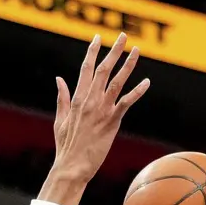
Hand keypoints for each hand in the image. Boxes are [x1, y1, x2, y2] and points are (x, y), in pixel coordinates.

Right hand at [52, 34, 148, 186]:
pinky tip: (146, 82)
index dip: (92, 52)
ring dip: (128, 64)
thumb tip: (59, 79)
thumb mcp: (59, 121)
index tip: (98, 38)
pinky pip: (126, 102)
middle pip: (103, 69)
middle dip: (113, 51)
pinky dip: (137, 91)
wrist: (71, 168)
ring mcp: (101, 111)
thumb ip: (62, 98)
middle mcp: (89, 101)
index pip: (85, 69)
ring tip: (136, 50)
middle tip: (122, 36)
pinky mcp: (111, 122)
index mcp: (77, 99)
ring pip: (117, 81)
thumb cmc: (65, 148)